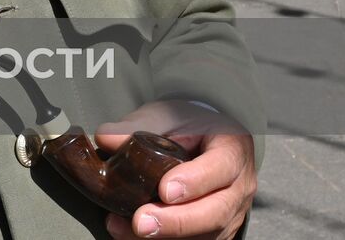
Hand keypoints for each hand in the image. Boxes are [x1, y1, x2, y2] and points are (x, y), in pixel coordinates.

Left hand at [97, 101, 256, 238]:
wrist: (205, 141)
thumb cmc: (189, 127)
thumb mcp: (168, 116)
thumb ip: (139, 126)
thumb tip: (105, 138)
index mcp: (232, 150)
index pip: (221, 168)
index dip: (195, 182)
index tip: (164, 190)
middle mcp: (238, 187)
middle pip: (216, 212)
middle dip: (177, 222)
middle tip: (142, 222)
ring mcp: (231, 215)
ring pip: (207, 236)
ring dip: (166, 238)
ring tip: (127, 229)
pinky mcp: (216, 232)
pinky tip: (130, 236)